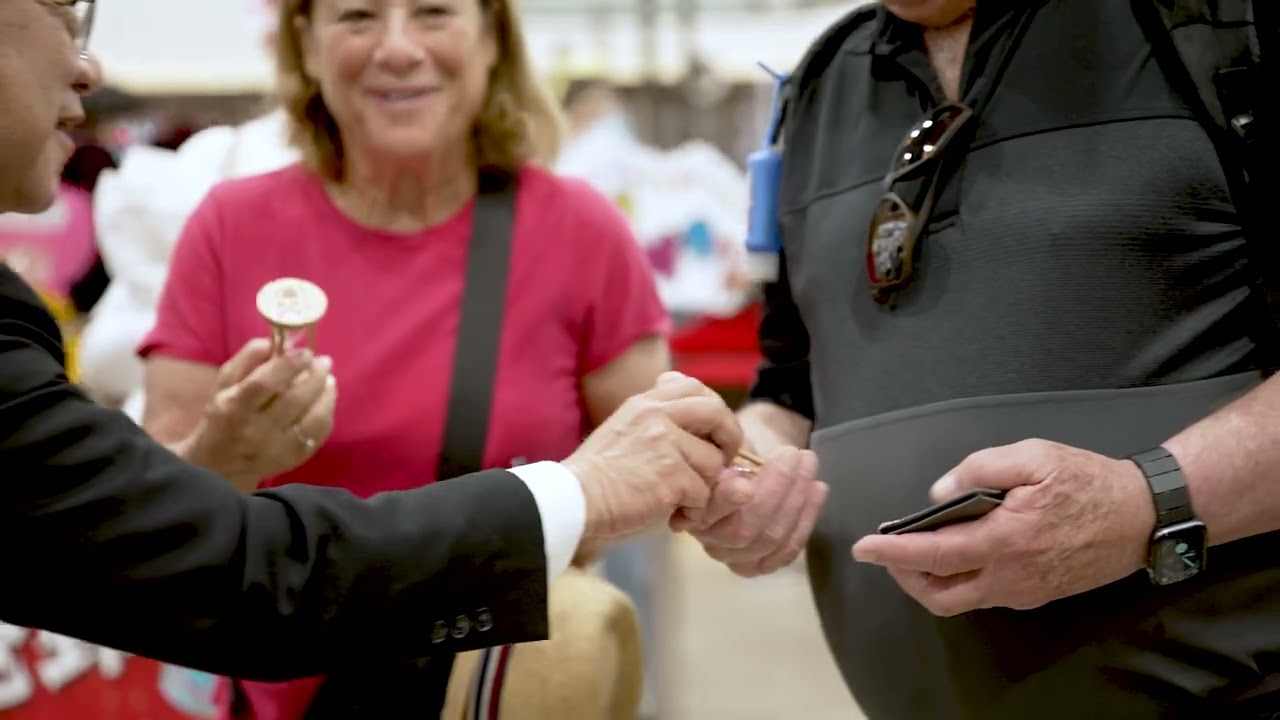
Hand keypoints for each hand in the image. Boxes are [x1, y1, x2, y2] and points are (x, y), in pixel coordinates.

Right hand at [184, 339, 336, 490]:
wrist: (221, 465)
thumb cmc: (223, 415)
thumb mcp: (225, 384)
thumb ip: (247, 359)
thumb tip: (275, 341)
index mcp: (235, 407)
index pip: (264, 383)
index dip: (289, 364)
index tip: (305, 352)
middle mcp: (256, 430)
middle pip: (295, 399)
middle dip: (316, 376)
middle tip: (323, 362)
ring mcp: (277, 449)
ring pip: (314, 418)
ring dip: (327, 393)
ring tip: (328, 379)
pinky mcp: (294, 459)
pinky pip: (320, 433)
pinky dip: (327, 411)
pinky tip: (324, 399)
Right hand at [564, 372, 741, 538]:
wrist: (575, 500)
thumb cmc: (599, 474)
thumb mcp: (623, 426)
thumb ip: (654, 414)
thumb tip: (681, 392)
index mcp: (646, 403)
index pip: (695, 388)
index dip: (714, 410)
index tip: (712, 433)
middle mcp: (657, 416)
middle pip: (717, 415)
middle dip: (730, 440)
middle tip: (722, 462)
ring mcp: (666, 445)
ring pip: (714, 463)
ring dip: (705, 488)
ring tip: (682, 501)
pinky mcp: (671, 477)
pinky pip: (703, 494)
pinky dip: (693, 511)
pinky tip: (674, 516)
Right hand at [670, 446, 827, 576]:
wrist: (744, 458)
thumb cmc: (730, 449)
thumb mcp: (723, 443)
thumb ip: (727, 453)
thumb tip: (739, 460)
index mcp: (692, 508)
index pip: (708, 511)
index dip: (727, 500)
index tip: (746, 482)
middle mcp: (709, 539)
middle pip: (744, 530)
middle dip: (776, 489)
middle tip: (793, 454)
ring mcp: (735, 557)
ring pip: (770, 539)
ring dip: (797, 500)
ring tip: (809, 463)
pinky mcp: (760, 564)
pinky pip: (786, 551)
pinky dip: (806, 519)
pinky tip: (818, 489)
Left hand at [851, 439, 1155, 616]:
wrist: (1142, 517)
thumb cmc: (1088, 482)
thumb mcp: (1032, 456)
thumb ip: (978, 470)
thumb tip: (939, 494)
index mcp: (1004, 541)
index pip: (932, 555)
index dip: (892, 553)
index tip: (863, 548)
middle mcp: (1009, 576)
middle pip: (938, 594)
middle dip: (904, 576)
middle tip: (888, 550)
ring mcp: (1023, 591)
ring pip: (961, 599)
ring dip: (930, 581)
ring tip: (916, 550)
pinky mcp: (1036, 593)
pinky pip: (985, 595)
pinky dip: (959, 579)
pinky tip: (958, 551)